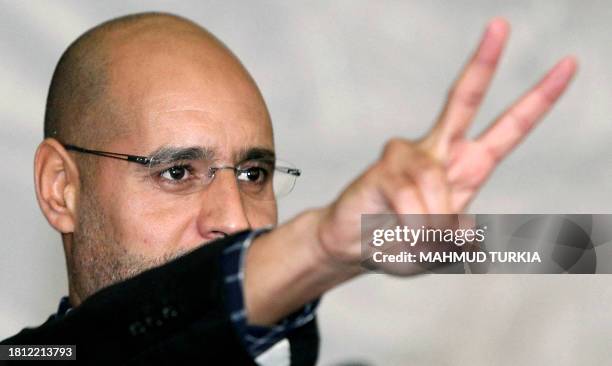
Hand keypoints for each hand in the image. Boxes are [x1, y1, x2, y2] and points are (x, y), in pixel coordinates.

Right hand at [244, 18, 576, 324]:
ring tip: (414, 238)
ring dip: (428, 224)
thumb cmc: (400, 243)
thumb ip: (460, 243)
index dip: (536, 101)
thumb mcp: (441, 253)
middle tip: (501, 25)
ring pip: (435, 183)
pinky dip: (411, 222)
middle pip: (462, 99)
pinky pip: (410, 195)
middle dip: (483, 63)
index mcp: (467, 168)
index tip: (566, 65)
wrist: (354, 246)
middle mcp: (440, 152)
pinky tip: (396, 226)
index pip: (507, 129)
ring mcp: (410, 155)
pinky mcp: (385, 167)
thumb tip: (467, 230)